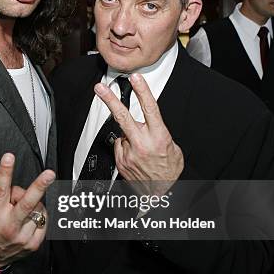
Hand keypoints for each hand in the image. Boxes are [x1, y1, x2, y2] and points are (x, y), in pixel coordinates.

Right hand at [0, 153, 54, 267]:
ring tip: (24, 212)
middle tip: (49, 174)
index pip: (0, 189)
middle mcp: (9, 225)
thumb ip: (5, 198)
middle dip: (40, 186)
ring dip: (35, 205)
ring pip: (39, 210)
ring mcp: (23, 236)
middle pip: (27, 203)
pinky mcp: (33, 244)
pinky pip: (44, 222)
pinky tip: (30, 221)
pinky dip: (40, 217)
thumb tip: (22, 189)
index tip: (9, 157)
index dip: (5, 172)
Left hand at [94, 73, 183, 192]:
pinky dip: (125, 148)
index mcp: (158, 137)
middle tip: (100, 88)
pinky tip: (134, 156)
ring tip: (140, 149)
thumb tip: (149, 124)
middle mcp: (142, 144)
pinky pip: (120, 147)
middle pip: (123, 117)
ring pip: (123, 134)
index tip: (135, 78)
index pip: (150, 109)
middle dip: (110, 100)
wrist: (159, 194)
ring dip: (129, 136)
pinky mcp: (121, 161)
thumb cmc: (168, 171)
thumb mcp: (172, 147)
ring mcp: (129, 153)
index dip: (142, 91)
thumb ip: (158, 133)